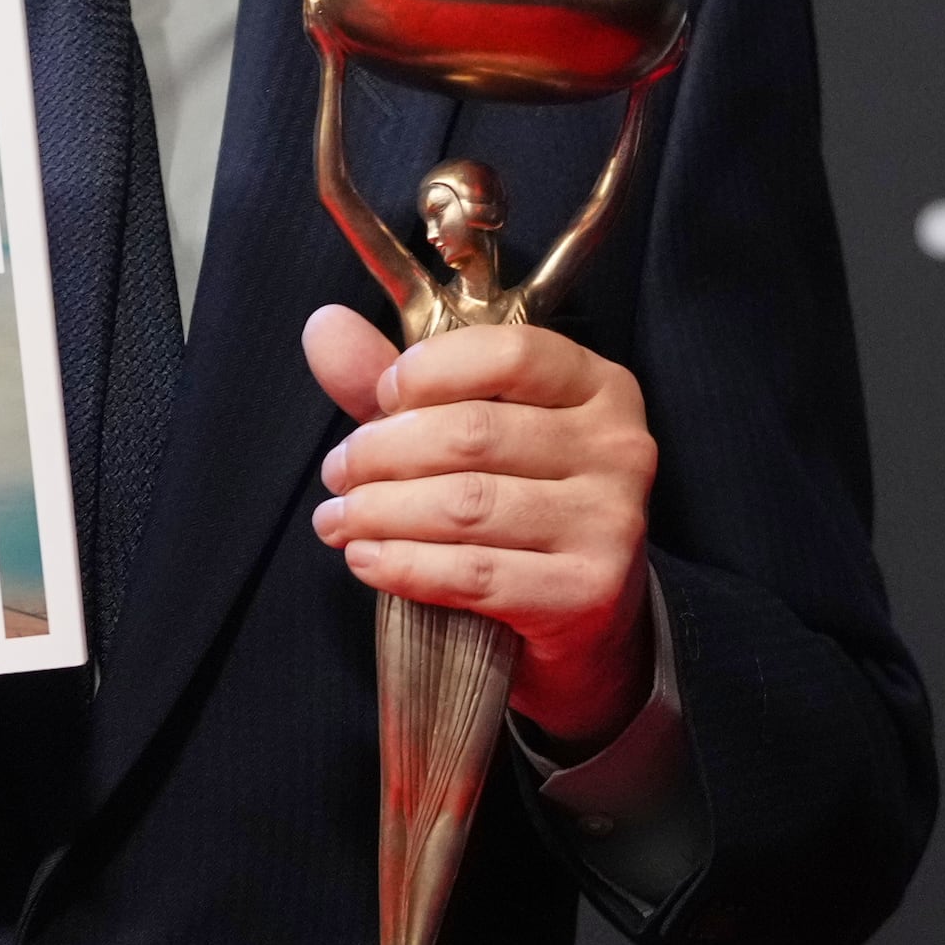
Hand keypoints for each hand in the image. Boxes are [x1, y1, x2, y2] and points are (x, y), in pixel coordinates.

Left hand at [303, 306, 658, 750]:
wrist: (586, 618)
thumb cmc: (523, 505)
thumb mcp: (473, 430)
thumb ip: (404, 383)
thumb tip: (325, 326)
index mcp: (598, 386)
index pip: (509, 353)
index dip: (428, 371)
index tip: (381, 398)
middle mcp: (619, 447)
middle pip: (473, 433)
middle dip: (382, 452)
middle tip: (338, 472)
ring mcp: (611, 522)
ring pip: (466, 506)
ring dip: (379, 512)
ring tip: (338, 519)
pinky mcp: (589, 592)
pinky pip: (473, 573)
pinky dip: (403, 564)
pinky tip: (366, 558)